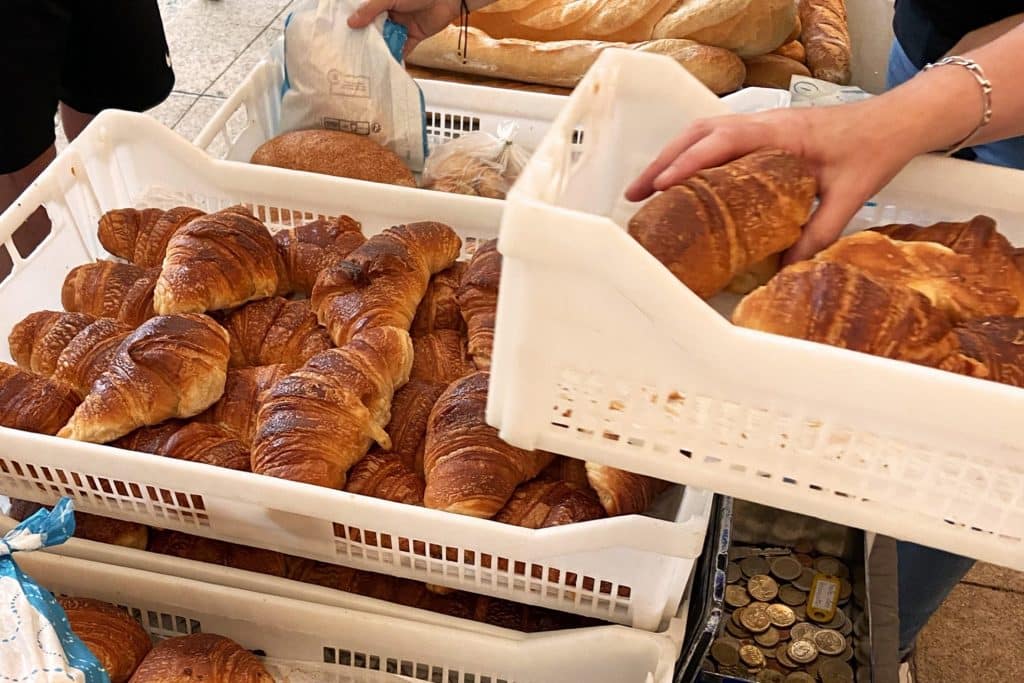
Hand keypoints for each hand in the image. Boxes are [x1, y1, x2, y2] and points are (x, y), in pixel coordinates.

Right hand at [348, 0, 461, 55]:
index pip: (364, 12)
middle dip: (365, 39)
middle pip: (374, 28)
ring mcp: (401, 24)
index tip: (341, 34)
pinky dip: (397, 58)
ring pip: (387, 39)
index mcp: (382, 0)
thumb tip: (351, 22)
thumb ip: (370, 10)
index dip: (354, 22)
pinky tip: (386, 67)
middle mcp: (390, 11)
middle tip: (351, 53)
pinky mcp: (413, 36)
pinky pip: (403, 48)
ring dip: (379, 50)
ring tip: (365, 62)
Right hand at [624, 102, 920, 263]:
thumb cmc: (873, 149)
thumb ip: (817, 233)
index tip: (659, 186)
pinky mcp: (764, 133)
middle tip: (635, 193)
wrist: (895, 123)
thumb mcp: (848, 197)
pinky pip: (717, 139)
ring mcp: (762, 126)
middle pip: (698, 134)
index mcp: (780, 133)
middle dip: (661, 162)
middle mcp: (764, 124)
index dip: (686, 163)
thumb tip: (785, 270)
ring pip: (703, 133)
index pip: (720, 142)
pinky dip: (691, 155)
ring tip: (647, 187)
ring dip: (672, 157)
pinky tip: (683, 178)